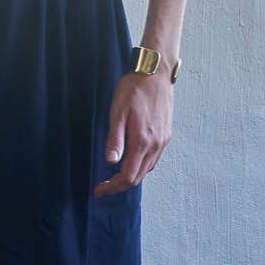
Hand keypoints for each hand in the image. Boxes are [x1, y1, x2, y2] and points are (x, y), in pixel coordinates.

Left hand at [93, 70, 170, 195]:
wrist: (155, 73)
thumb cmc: (133, 89)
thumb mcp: (118, 112)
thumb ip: (115, 139)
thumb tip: (111, 162)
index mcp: (142, 141)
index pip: (127, 176)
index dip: (112, 187)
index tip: (99, 190)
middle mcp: (155, 145)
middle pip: (138, 177)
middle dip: (120, 186)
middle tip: (103, 186)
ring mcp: (163, 141)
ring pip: (147, 170)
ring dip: (131, 177)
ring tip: (115, 176)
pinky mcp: (166, 135)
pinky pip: (154, 160)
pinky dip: (142, 167)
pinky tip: (132, 161)